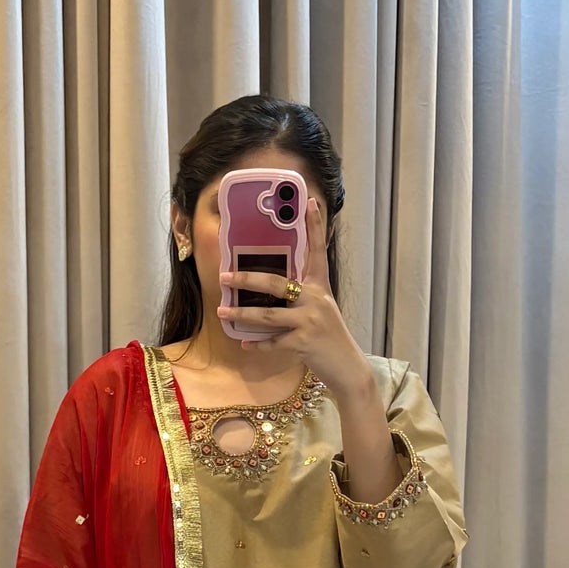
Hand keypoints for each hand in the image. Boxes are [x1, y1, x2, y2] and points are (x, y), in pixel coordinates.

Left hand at [217, 197, 371, 400]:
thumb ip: (302, 294)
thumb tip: (273, 285)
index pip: (317, 250)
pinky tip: (244, 344)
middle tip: (225, 275)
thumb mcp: (321, 308)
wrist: (347, 366)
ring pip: (267, 315)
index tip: (308, 201)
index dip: (315, 226)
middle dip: (247, 278)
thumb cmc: (329, 336)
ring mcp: (309, 321)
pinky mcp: (303, 343)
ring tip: (222, 310)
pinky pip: (272, 342)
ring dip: (241, 313)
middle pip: (276, 283)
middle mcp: (315, 299)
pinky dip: (257, 344)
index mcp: (320, 286)